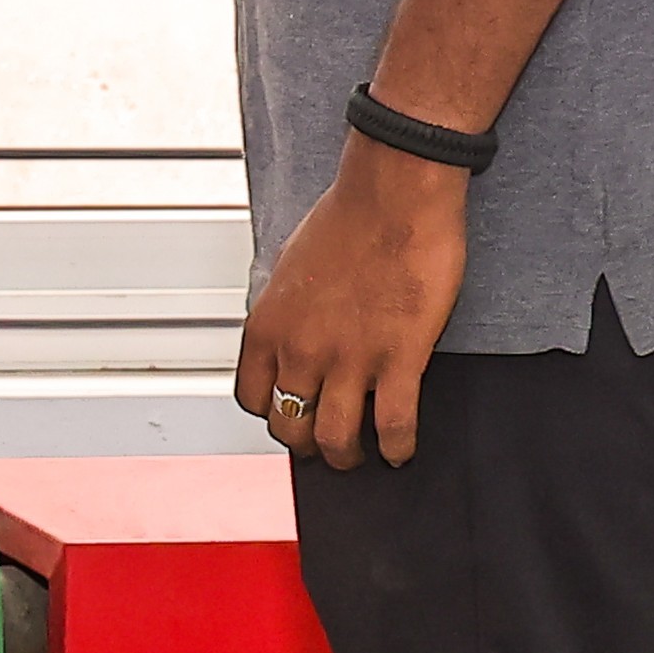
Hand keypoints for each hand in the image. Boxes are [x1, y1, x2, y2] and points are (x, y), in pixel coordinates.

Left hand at [231, 143, 470, 467]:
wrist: (393, 196)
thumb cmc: (347, 221)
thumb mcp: (290, 270)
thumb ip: (287, 315)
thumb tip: (292, 341)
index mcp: (267, 326)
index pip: (251, 398)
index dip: (273, 413)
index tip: (291, 414)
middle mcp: (299, 350)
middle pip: (290, 427)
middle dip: (308, 444)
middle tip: (327, 445)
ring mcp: (348, 359)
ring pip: (336, 439)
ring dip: (348, 457)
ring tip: (362, 455)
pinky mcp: (399, 359)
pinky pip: (393, 424)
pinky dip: (398, 448)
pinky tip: (402, 451)